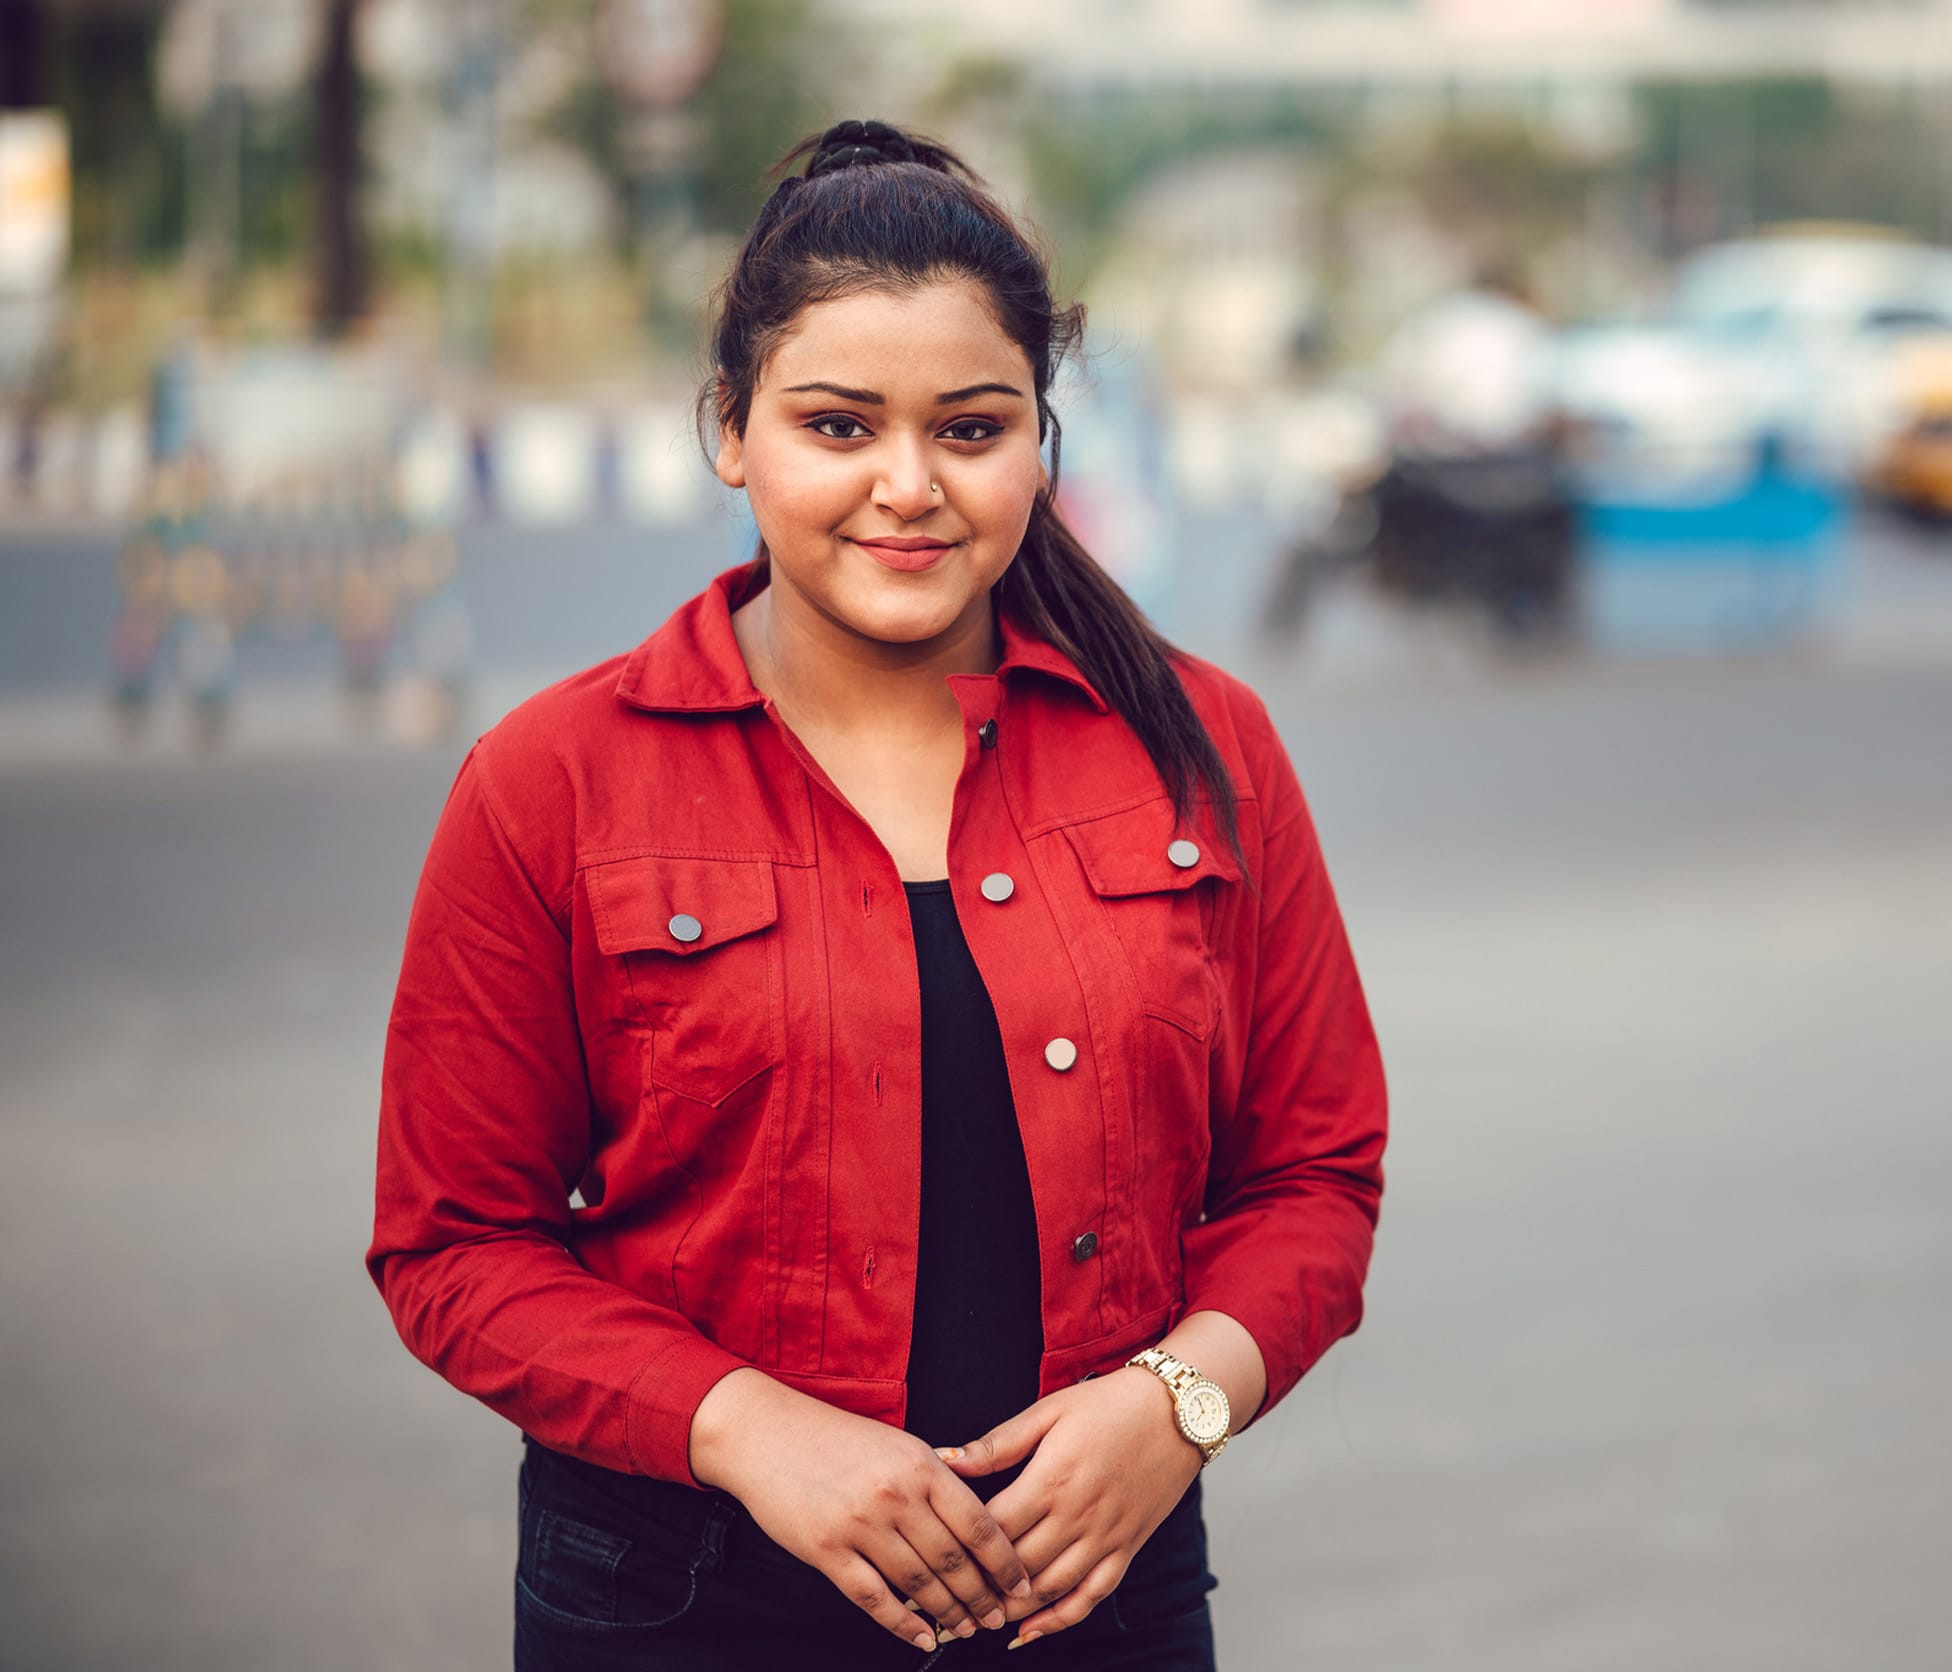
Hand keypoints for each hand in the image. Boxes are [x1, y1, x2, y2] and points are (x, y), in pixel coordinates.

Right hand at [690, 1369, 1031, 1651]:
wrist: (766, 1433)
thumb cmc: (834, 1438)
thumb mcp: (897, 1444)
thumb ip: (935, 1480)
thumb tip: (976, 1526)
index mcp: (920, 1465)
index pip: (978, 1523)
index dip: (1005, 1562)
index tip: (1022, 1584)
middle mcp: (895, 1495)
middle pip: (954, 1561)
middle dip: (983, 1597)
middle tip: (997, 1617)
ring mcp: (859, 1525)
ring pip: (919, 1584)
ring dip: (948, 1614)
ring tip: (966, 1630)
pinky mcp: (826, 1551)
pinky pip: (873, 1598)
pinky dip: (902, 1624)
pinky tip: (921, 1637)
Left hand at [937, 1367, 1201, 1647]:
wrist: (1177, 1411)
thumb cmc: (1110, 1404)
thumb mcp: (1049, 1410)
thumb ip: (997, 1443)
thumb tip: (947, 1460)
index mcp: (1052, 1479)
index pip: (993, 1527)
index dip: (960, 1545)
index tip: (932, 1554)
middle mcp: (1078, 1516)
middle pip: (1016, 1566)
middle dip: (977, 1585)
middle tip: (943, 1596)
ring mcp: (1105, 1538)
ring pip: (1049, 1589)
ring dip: (1011, 1610)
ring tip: (976, 1618)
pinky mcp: (1126, 1549)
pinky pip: (1091, 1597)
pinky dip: (1059, 1620)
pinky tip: (1031, 1632)